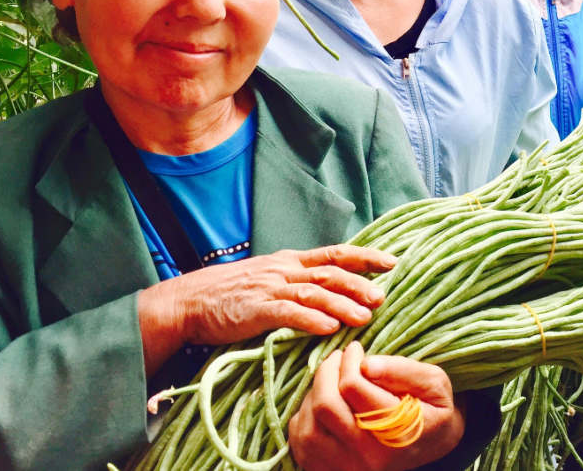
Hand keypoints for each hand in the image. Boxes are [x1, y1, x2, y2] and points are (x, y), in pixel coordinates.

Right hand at [138, 245, 394, 375]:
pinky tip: (328, 328)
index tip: (392, 262)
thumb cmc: (232, 293)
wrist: (190, 300)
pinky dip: (310, 320)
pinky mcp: (256, 309)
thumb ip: (298, 281)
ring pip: (314, 293)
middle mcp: (285, 270)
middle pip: (330, 273)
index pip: (335, 254)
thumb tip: (333, 292)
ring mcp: (270, 288)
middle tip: (383, 297)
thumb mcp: (270, 278)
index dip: (364, 256)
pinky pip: (287, 313)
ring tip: (364, 317)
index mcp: (290, 261)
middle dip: (359, 284)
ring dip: (342, 304)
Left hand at [289, 342, 463, 470]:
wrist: (432, 444)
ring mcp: (348, 470)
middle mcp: (371, 458)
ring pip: (308, 428)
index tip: (355, 348)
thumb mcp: (434, 382)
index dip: (349, 360)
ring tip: (330, 381)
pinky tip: (323, 405)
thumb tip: (366, 364)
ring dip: (314, 395)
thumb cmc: (432, 408)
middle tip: (338, 358)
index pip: (353, 388)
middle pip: (326, 407)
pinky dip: (305, 418)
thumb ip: (403, 370)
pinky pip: (301, 444)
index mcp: (399, 432)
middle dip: (326, 372)